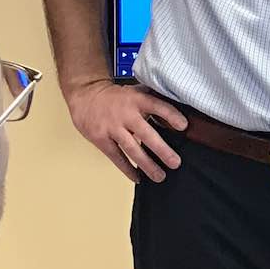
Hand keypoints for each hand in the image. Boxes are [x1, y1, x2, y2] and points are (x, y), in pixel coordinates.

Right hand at [65, 79, 185, 182]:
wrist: (85, 95)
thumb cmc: (115, 97)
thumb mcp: (135, 90)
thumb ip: (153, 99)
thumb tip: (178, 106)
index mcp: (137, 99)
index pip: (157, 106)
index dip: (171, 115)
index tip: (184, 126)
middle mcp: (126, 114)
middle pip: (146, 133)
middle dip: (162, 150)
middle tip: (175, 163)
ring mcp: (112, 127)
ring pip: (132, 149)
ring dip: (147, 165)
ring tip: (160, 176)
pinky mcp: (101, 139)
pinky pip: (116, 157)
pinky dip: (127, 169)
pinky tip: (138, 178)